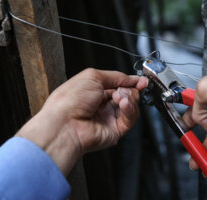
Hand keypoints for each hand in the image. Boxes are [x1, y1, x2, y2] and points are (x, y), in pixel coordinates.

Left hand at [16, 69, 147, 175]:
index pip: (120, 85)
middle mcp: (102, 105)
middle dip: (129, 90)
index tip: (141, 80)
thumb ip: (116, 76)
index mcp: (95, 91)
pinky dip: (130, 109)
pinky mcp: (115, 131)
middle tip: (122, 90)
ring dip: (129, 99)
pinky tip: (124, 104)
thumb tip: (132, 78)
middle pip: (128, 95)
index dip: (132, 82)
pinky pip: (130, 119)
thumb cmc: (70, 100)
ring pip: (132, 106)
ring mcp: (109, 118)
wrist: (64, 124)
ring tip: (120, 98)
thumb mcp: (93, 76)